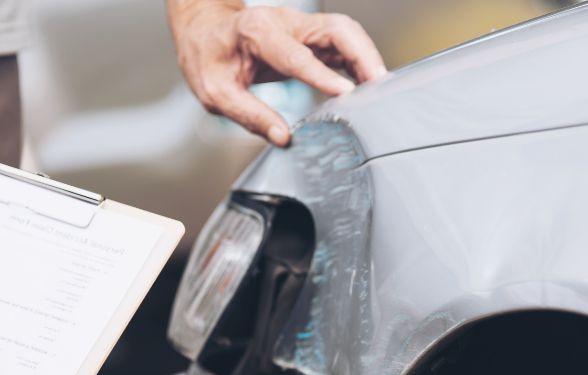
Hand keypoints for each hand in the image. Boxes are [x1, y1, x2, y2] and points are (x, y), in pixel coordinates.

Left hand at [168, 0, 386, 145]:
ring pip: (346, 32)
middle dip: (362, 55)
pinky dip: (360, 60)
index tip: (345, 93)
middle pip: (336, 29)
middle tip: (379, 85)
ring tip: (381, 88)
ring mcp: (301, 26)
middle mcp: (285, 23)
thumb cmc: (209, 58)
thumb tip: (283, 138)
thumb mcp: (215, 93)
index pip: (295, 55)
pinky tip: (370, 82)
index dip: (322, 75)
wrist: (206, 32)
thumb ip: (249, 115)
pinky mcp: (311, 36)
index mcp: (256, 33)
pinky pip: (343, 43)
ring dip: (367, 56)